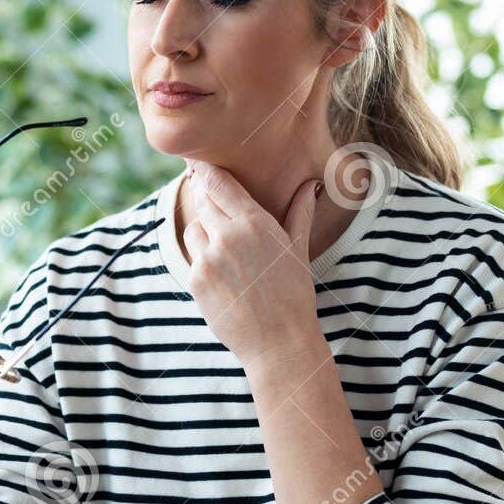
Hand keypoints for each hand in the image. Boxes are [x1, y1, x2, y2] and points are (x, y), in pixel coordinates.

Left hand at [181, 161, 324, 373]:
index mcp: (255, 222)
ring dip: (205, 235)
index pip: (218, 182)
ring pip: (193, 229)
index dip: (204, 170)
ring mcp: (208, 258)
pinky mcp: (195, 280)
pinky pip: (192, 259)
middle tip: (220, 216)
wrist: (279, 340)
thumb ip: (298, 212)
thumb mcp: (297, 249)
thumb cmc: (293, 294)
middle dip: (208, 204)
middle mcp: (228, 235)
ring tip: (229, 256)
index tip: (196, 162)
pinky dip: (203, 263)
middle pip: (203, 202)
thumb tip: (311, 185)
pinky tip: (225, 279)